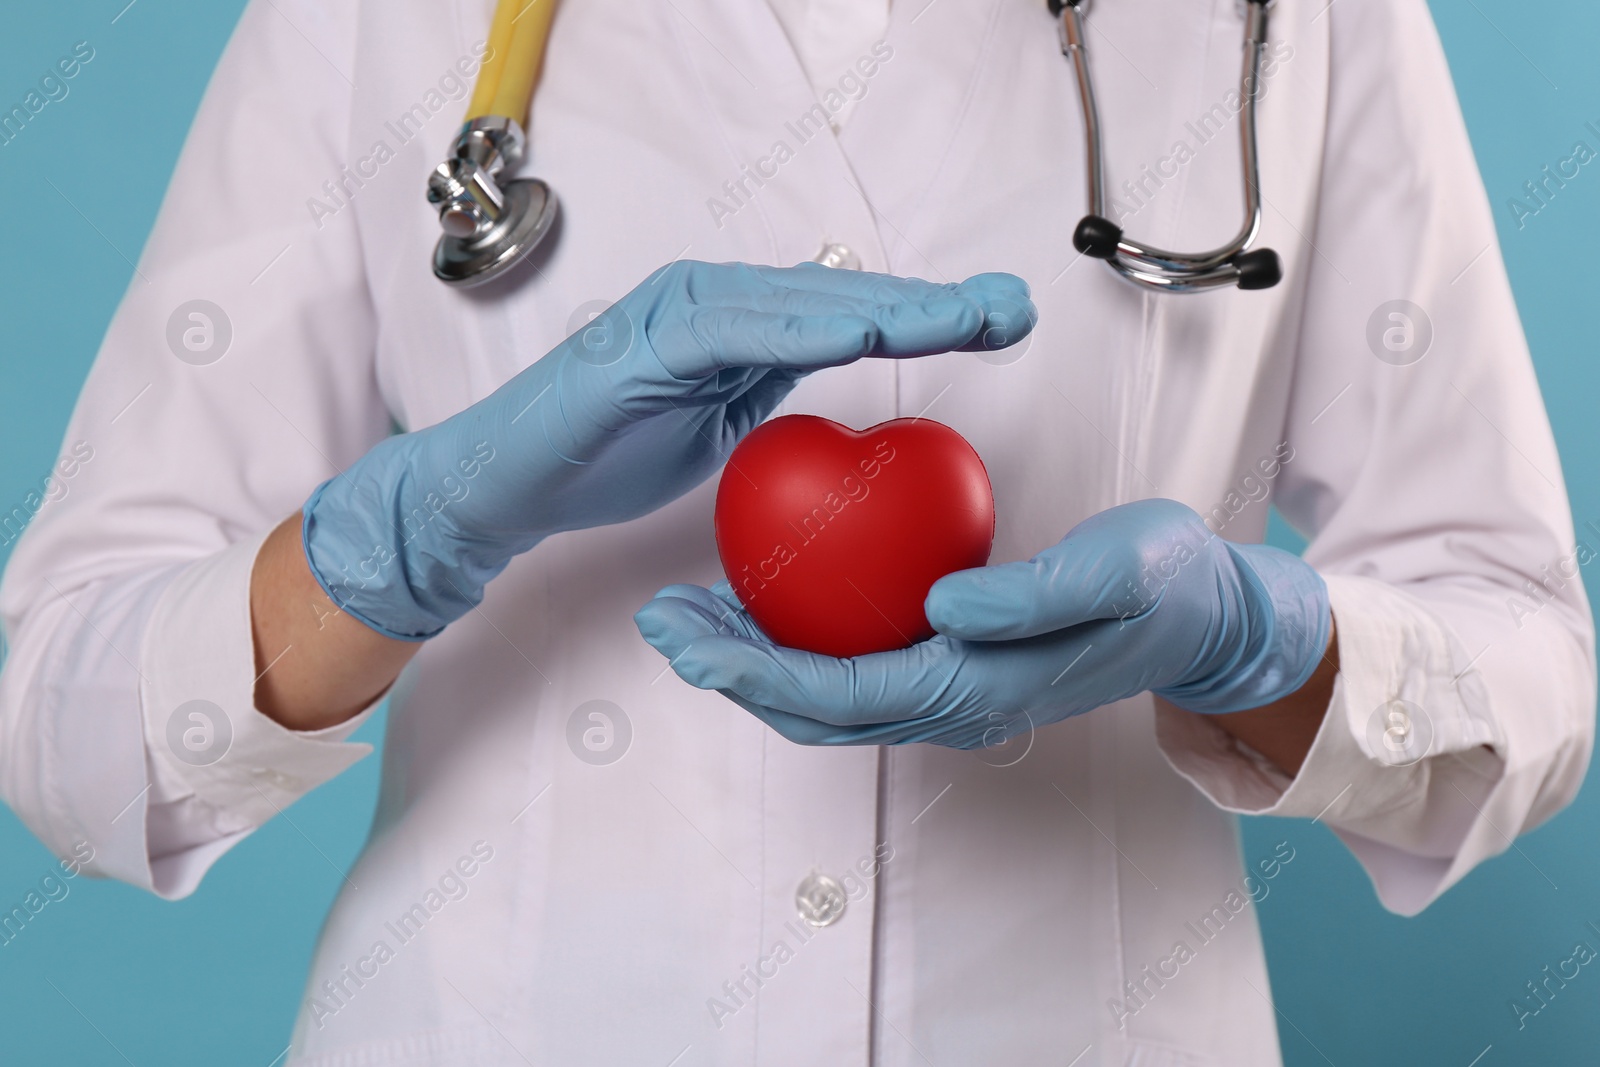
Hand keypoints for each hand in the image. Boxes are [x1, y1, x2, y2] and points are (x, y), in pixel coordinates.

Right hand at [302, 260, 1034, 638]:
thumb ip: (773, 392)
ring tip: (963, 316)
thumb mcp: (717, 425)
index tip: (1003, 322)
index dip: (928, 316)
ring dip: (886, 309)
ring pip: (798, 304)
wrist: (505, 485)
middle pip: (839, 297)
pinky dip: (799, 331)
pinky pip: (732, 334)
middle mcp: (713, 303)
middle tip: (1013, 306)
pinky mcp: (639, 346)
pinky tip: (862, 334)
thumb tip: (842, 393)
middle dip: (932, 302)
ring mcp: (675, 315)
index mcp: (740, 324)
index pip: (848, 316)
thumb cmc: (606, 454)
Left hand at [633, 499, 1329, 747]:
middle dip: (729, 673)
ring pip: (825, 695)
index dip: (759, 669)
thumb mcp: (1114, 570)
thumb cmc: (1162, 586)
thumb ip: (1033, 596)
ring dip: (750, 662)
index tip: (691, 634)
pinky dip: (794, 643)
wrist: (1200, 615)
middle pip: (815, 708)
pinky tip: (764, 592)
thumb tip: (943, 610)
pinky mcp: (948, 665)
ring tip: (689, 611)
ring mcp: (949, 691)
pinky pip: (851, 666)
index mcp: (979, 687)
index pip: (845, 692)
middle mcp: (952, 704)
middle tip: (662, 621)